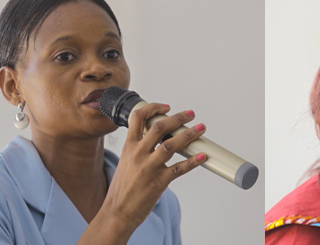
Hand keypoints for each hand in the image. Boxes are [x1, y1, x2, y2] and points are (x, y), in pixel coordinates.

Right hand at [99, 104, 206, 232]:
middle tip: (190, 115)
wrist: (117, 212)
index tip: (166, 107)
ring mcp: (149, 167)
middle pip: (160, 127)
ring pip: (172, 144)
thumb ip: (139, 149)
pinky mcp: (159, 182)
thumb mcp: (125, 162)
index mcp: (129, 147)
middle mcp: (139, 154)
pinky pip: (179, 168)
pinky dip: (193, 161)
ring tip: (200, 129)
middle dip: (178, 118)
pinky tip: (202, 156)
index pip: (139, 117)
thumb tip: (156, 138)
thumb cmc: (122, 189)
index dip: (154, 108)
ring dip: (189, 135)